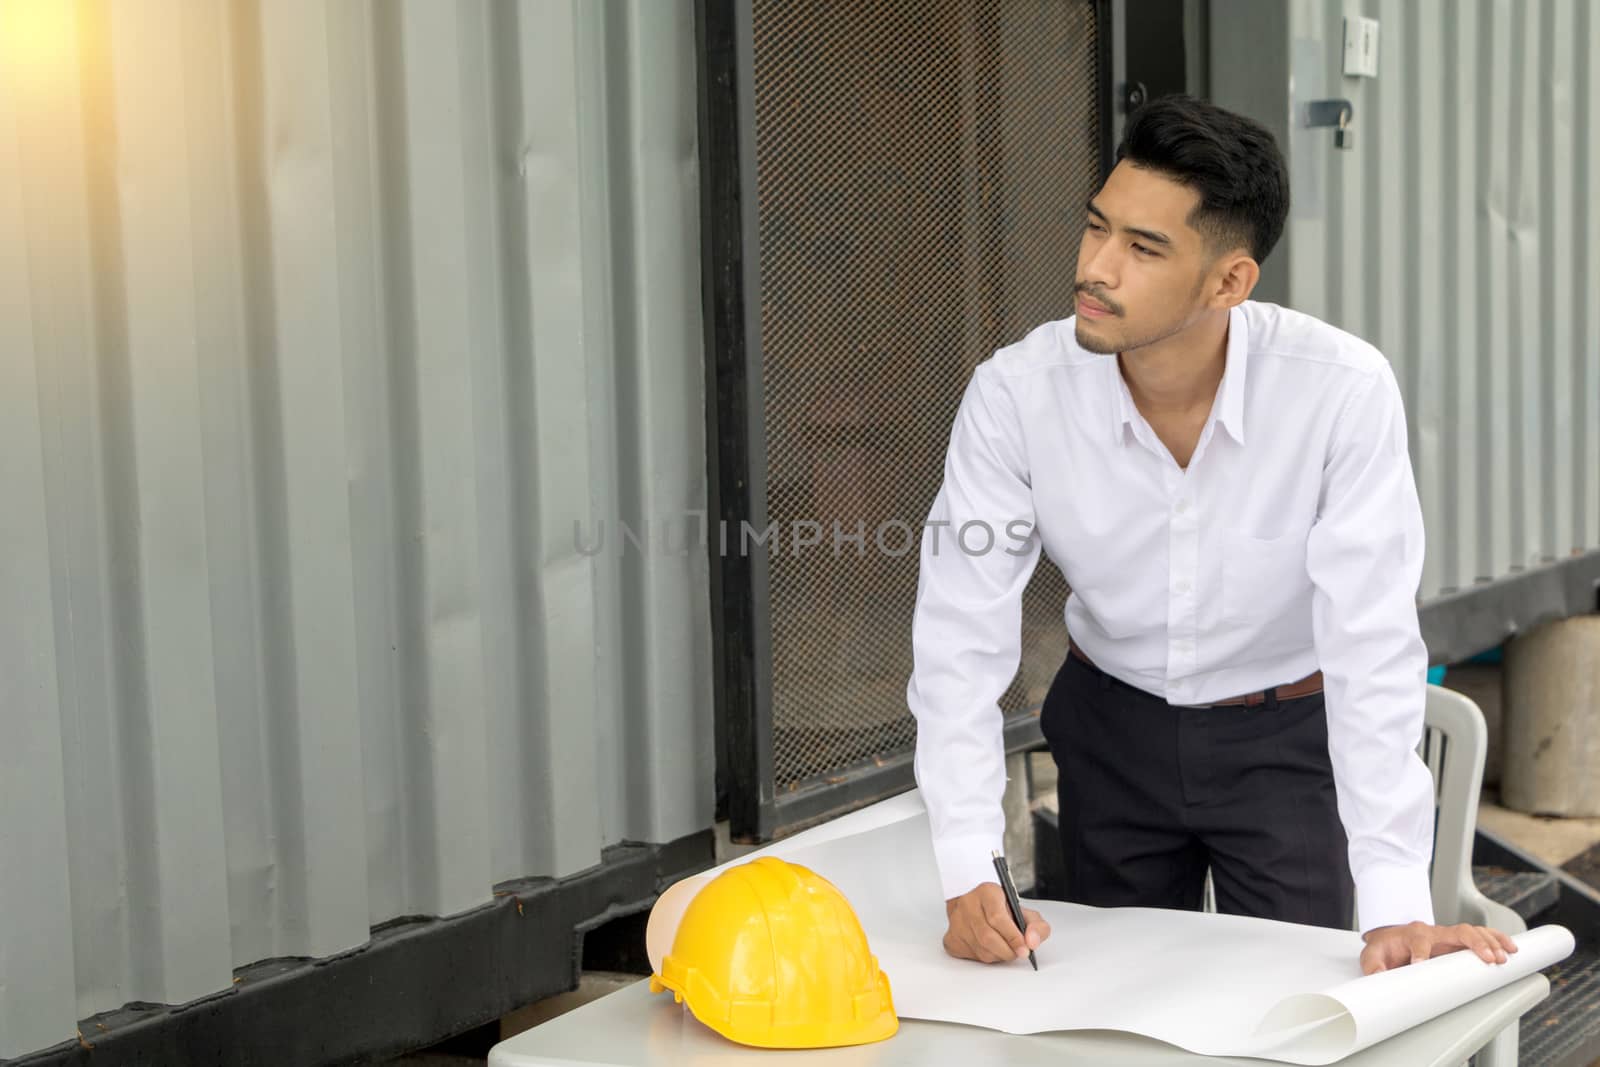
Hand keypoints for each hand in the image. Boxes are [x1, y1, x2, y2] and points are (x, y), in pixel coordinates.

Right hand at [943, 882, 1051, 962]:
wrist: (973, 900)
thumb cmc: (999, 907)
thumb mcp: (1023, 910)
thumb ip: (1036, 926)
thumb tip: (1032, 942)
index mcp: (987, 892)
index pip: (997, 918)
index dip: (1013, 937)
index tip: (1024, 948)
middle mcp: (967, 905)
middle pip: (988, 937)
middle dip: (1008, 950)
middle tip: (1018, 952)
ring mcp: (956, 922)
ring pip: (980, 950)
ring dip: (998, 955)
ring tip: (1004, 947)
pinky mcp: (951, 938)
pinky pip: (971, 957)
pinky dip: (985, 957)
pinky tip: (989, 948)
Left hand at [1359, 921, 1518, 974]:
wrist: (1390, 936)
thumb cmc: (1385, 946)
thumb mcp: (1372, 955)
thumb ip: (1373, 966)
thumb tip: (1379, 976)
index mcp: (1411, 935)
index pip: (1418, 940)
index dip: (1419, 953)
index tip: (1420, 963)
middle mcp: (1433, 932)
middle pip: (1456, 931)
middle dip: (1474, 943)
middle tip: (1488, 960)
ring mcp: (1447, 935)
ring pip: (1472, 931)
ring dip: (1490, 942)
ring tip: (1504, 957)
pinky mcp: (1457, 940)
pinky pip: (1480, 934)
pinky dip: (1497, 938)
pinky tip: (1511, 947)